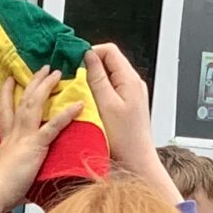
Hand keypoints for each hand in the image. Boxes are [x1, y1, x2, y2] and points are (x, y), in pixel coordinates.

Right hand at [0, 67, 84, 208]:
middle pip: (22, 100)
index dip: (6, 93)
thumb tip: (20, 180)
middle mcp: (14, 133)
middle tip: (43, 68)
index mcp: (6, 139)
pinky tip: (78, 104)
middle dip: (33, 82)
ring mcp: (24, 136)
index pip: (5, 111)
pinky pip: (53, 126)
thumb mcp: (6, 173)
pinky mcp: (35, 145)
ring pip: (34, 104)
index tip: (10, 80)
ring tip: (57, 73)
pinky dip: (67, 114)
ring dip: (46, 86)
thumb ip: (15, 169)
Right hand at [82, 43, 161, 187]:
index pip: (109, 50)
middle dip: (91, 66)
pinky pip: (112, 89)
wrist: (137, 162)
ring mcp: (132, 94)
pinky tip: (91, 102)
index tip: (75, 63)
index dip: (91, 52)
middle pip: (110, 61)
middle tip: (75, 78)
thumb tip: (88, 55)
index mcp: (130, 79)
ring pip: (110, 75)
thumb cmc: (124, 139)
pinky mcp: (128, 104)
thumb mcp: (106, 105)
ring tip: (82, 91)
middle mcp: (133, 83)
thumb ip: (97, 78)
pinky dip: (100, 91)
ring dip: (94, 79)